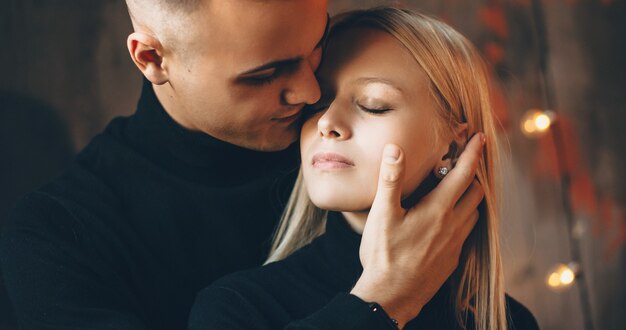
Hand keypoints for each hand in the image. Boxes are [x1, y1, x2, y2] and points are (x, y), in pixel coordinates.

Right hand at [350, 133, 485, 327]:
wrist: (391, 296)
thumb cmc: (384, 255)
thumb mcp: (382, 214)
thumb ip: (390, 179)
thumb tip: (395, 148)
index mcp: (438, 209)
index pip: (463, 174)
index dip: (472, 153)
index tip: (480, 137)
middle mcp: (453, 225)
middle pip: (476, 192)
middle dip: (474, 174)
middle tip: (466, 162)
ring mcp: (455, 244)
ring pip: (474, 213)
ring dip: (471, 197)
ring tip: (459, 189)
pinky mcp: (452, 260)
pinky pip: (466, 233)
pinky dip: (464, 218)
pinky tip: (448, 222)